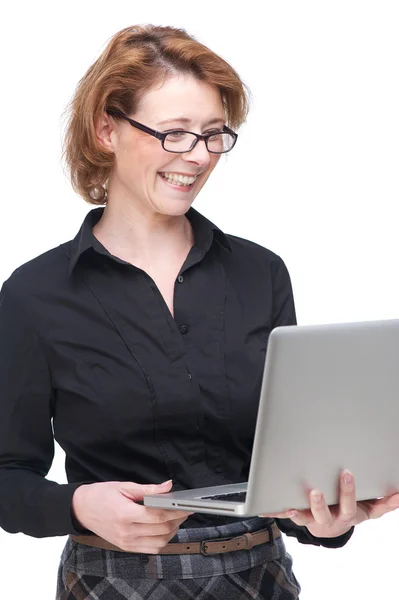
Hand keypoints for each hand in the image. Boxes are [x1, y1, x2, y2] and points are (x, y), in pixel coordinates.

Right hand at [72, 479, 191, 552]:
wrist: (81, 509)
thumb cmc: (101, 495)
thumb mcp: (125, 487)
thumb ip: (149, 489)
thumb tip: (168, 486)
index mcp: (125, 514)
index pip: (158, 516)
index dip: (175, 511)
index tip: (186, 506)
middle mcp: (126, 531)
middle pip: (161, 530)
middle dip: (177, 521)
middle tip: (184, 511)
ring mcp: (126, 542)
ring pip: (159, 543)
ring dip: (172, 532)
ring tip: (175, 520)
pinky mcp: (126, 547)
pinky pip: (150, 549)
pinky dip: (162, 541)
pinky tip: (164, 530)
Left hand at [260, 470, 398, 538]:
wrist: (333, 527)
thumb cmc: (350, 510)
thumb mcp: (369, 509)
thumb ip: (384, 503)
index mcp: (347, 514)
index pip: (349, 504)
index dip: (349, 491)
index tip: (347, 474)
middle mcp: (329, 519)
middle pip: (324, 513)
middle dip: (320, 502)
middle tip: (316, 490)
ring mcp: (313, 520)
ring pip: (305, 518)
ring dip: (298, 512)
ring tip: (291, 506)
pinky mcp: (300, 517)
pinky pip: (286, 516)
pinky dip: (276, 512)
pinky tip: (264, 507)